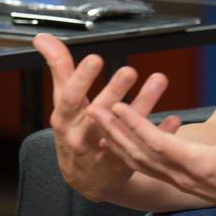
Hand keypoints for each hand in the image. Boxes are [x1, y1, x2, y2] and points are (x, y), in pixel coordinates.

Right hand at [33, 34, 180, 201]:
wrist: (83, 178)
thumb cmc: (73, 129)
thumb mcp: (62, 101)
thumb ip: (58, 68)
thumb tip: (42, 37)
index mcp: (65, 119)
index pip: (70, 97)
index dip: (81, 79)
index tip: (95, 59)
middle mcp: (82, 136)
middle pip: (99, 114)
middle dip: (114, 91)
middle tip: (129, 70)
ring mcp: (104, 152)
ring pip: (125, 129)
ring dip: (143, 104)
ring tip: (159, 80)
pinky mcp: (126, 163)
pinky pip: (145, 148)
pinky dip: (160, 133)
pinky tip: (174, 119)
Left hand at [92, 96, 215, 215]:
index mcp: (198, 165)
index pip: (159, 144)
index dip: (136, 126)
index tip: (117, 107)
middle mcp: (182, 175)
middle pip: (140, 153)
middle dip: (114, 131)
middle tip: (92, 109)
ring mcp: (178, 180)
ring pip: (138, 161)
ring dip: (115, 140)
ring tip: (96, 120)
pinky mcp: (178, 180)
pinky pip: (145, 167)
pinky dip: (126, 153)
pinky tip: (113, 142)